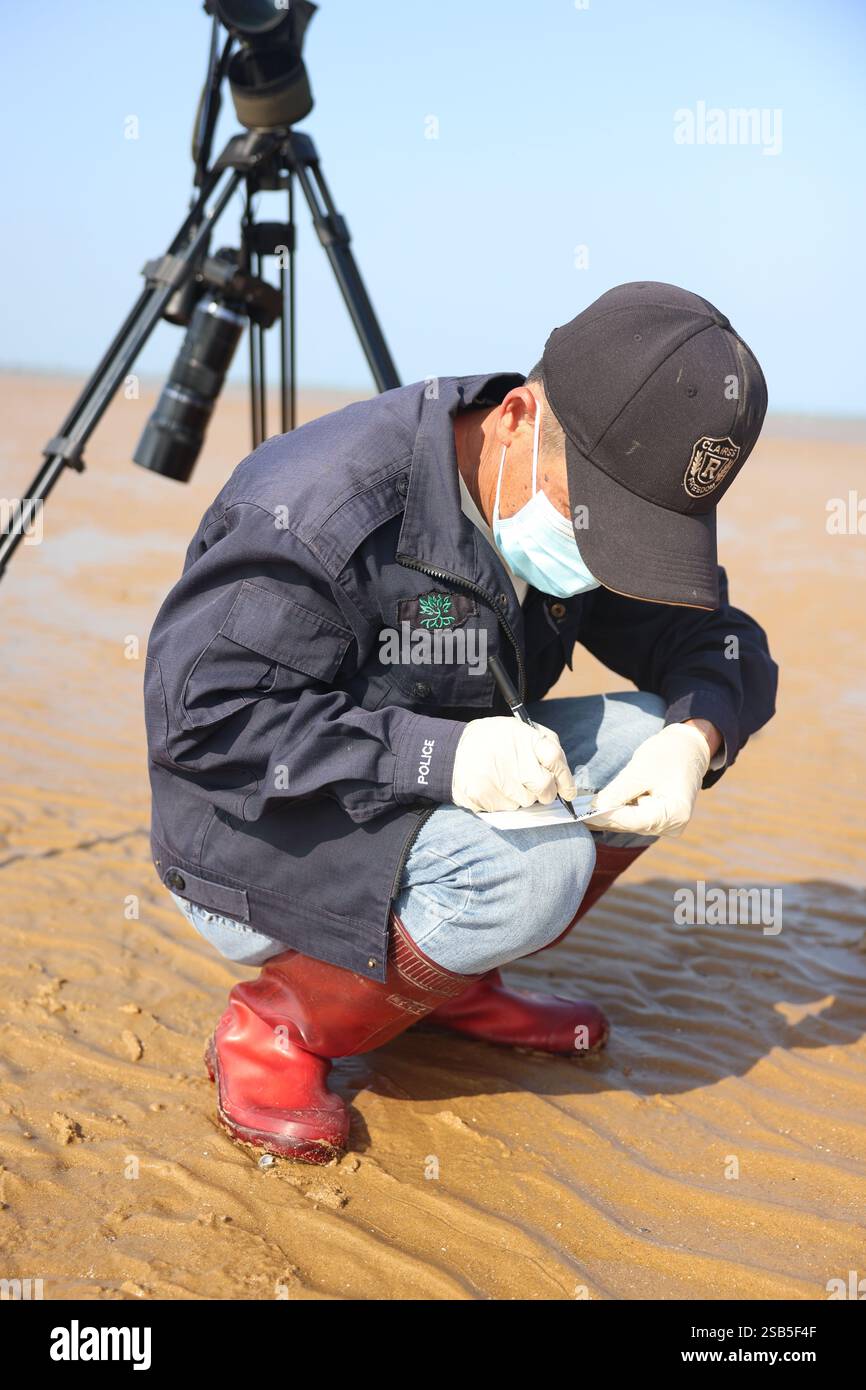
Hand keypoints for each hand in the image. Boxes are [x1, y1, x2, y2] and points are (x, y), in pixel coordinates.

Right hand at [452, 716, 576, 812]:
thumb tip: (563, 775)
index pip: (554, 757)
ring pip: (527, 801)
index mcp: (522, 735)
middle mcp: (512, 755)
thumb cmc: (491, 742)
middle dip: (546, 793)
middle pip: (545, 786)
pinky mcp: (485, 794)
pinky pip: (509, 809)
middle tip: (537, 789)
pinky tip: (495, 788)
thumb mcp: (516, 730)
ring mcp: (498, 777)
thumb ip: (542, 744)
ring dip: (523, 797)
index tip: (567, 791)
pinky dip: (506, 803)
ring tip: (507, 781)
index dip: (565, 778)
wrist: (450, 752)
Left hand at [582, 722, 711, 837]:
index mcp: (675, 813)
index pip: (635, 820)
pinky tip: (598, 808)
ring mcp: (666, 825)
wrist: (688, 749)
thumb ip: (618, 792)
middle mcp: (672, 825)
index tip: (583, 815)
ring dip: (608, 816)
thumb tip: (595, 808)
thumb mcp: (640, 770)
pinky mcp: (658, 820)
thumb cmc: (667, 754)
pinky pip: (633, 818)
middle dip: (605, 817)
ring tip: (582, 812)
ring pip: (630, 823)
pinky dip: (617, 812)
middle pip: (632, 825)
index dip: (608, 817)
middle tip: (576, 816)